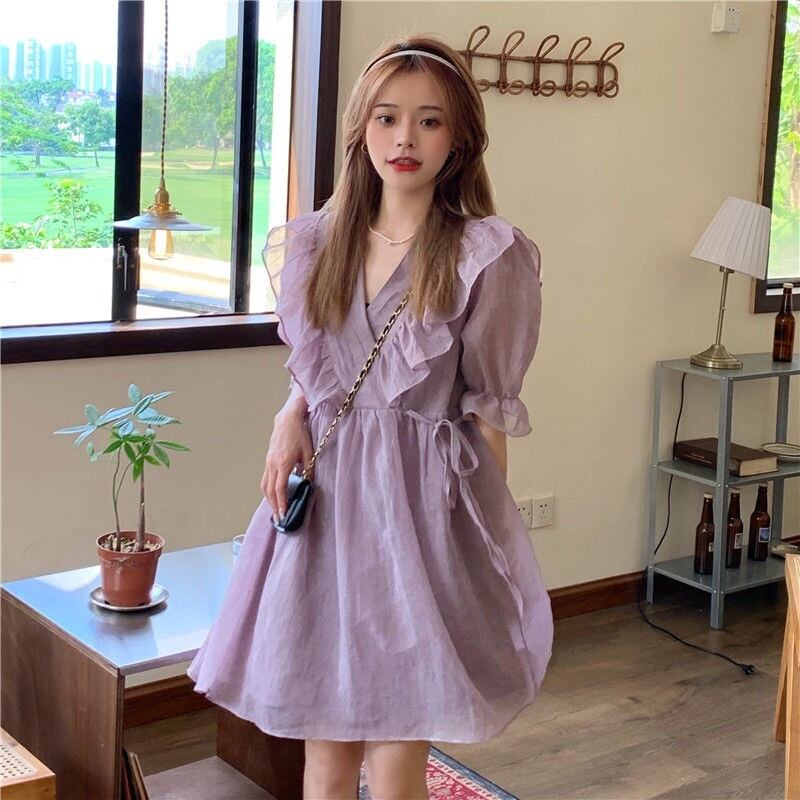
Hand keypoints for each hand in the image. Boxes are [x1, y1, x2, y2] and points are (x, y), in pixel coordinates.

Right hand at [262, 406, 313, 524]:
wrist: (287, 420)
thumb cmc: (299, 434)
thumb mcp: (309, 452)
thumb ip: (308, 470)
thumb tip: (309, 484)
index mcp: (283, 463)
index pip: (280, 488)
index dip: (281, 503)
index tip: (283, 514)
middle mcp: (273, 464)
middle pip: (270, 490)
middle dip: (274, 506)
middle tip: (279, 518)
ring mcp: (268, 462)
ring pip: (265, 485)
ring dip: (269, 499)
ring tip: (275, 509)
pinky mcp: (268, 460)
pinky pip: (265, 479)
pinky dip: (268, 490)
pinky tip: (274, 495)